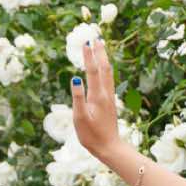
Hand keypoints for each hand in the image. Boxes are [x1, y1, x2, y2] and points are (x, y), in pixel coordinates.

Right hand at [70, 36, 125, 161]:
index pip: (92, 71)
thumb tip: (74, 77)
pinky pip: (108, 80)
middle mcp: (106, 94)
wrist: (109, 147)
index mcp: (97, 96)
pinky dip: (105, 69)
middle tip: (96, 38)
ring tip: (101, 48)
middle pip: (104, 68)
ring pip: (108, 73)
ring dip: (104, 59)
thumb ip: (77, 97)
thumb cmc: (91, 135)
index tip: (85, 42)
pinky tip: (104, 69)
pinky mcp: (110, 103)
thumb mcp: (80, 118)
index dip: (88, 56)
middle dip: (99, 53)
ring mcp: (109, 98)